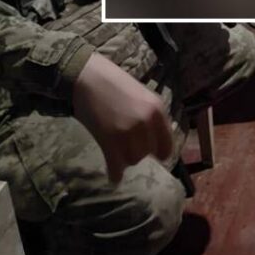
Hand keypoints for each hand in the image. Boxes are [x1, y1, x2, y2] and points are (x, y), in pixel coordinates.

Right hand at [72, 53, 173, 181]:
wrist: (87, 76)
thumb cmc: (114, 83)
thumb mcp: (142, 95)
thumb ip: (151, 116)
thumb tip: (156, 139)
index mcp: (157, 109)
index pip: (167, 144)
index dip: (161, 152)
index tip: (156, 157)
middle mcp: (146, 122)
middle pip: (148, 153)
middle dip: (139, 152)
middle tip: (127, 147)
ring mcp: (128, 132)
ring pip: (133, 160)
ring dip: (126, 159)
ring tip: (118, 152)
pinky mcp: (109, 140)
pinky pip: (116, 165)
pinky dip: (115, 174)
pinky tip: (114, 178)